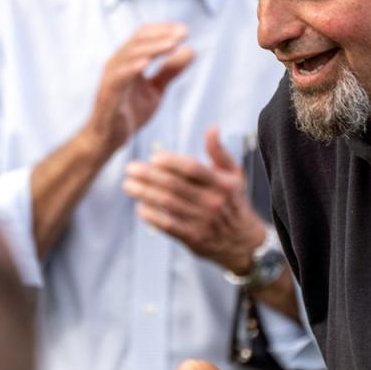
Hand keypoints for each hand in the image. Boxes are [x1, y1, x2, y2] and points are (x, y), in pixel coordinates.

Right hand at [81, 23, 193, 162]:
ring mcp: (111, 78)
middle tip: (183, 34)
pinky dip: (131, 68)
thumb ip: (170, 71)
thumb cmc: (130, 112)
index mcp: (128, 60)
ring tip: (172, 44)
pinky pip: (118, 78)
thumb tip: (191, 50)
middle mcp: (117, 64)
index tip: (185, 31)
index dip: (164, 29)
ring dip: (152, 48)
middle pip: (138, 40)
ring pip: (129, 55)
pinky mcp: (108, 94)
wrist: (109, 139)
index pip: (144, 35)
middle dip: (162, 35)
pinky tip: (145, 63)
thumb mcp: (156, 90)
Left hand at [122, 126, 265, 273]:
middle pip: (175, 185)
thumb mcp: (234, 175)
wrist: (242, 241)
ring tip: (128, 185)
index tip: (153, 158)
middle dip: (149, 176)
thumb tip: (212, 128)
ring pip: (168, 204)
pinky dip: (152, 216)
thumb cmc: (233, 201)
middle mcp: (212, 202)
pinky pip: (168, 225)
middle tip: (130, 169)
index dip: (171, 162)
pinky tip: (140, 207)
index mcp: (222, 183)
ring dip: (145, 193)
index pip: (192, 169)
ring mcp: (203, 221)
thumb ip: (219, 151)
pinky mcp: (194, 238)